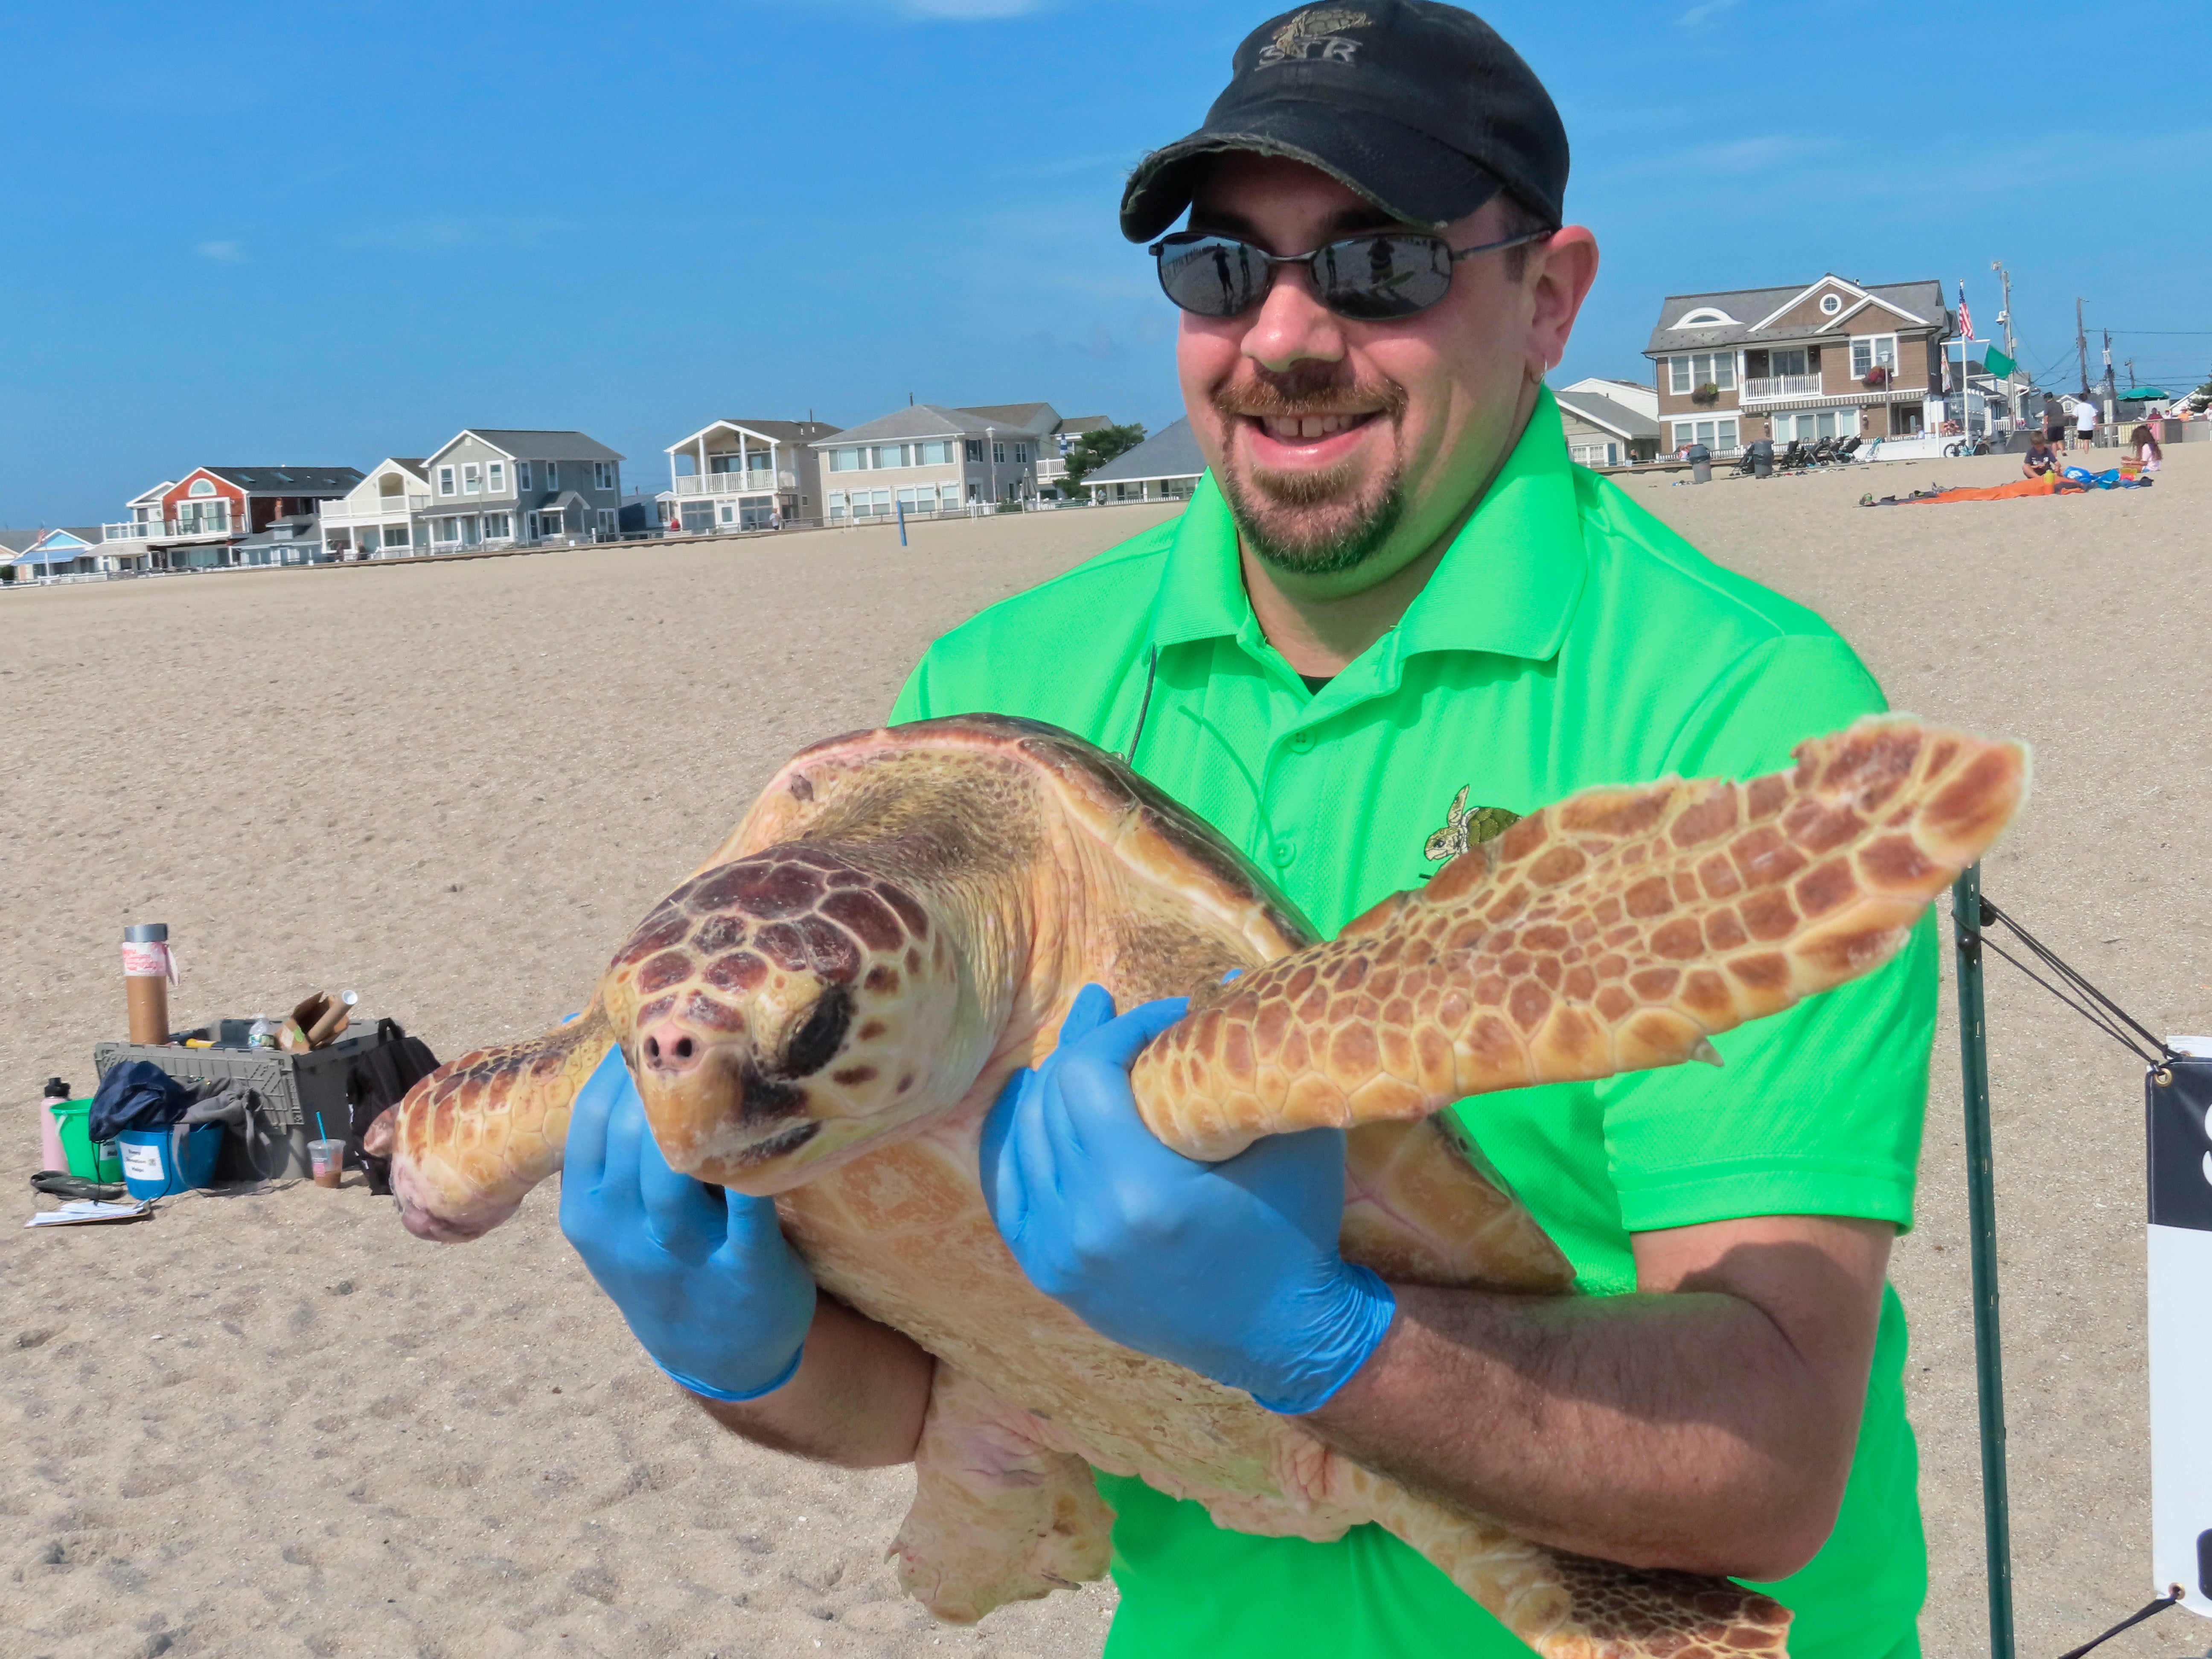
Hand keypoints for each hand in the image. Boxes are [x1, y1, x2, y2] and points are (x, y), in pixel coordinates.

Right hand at [560, 1045, 815, 1399]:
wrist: (719, 1354)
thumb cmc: (666, 1258)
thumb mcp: (615, 1215)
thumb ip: (607, 1144)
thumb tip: (577, 1029)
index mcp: (586, 1213)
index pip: (590, 1119)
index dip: (621, 1064)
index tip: (655, 1022)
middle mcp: (622, 1236)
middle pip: (629, 1137)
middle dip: (662, 1079)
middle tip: (699, 1029)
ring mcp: (682, 1258)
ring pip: (675, 1174)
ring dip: (701, 1116)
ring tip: (728, 1063)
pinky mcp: (745, 1271)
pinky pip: (749, 1208)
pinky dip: (757, 1165)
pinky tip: (771, 1121)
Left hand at [981, 984, 1394, 1414]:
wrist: (1282, 1336)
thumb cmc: (1294, 1232)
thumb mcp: (1290, 1143)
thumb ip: (1254, 1064)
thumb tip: (1230, 979)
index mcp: (1139, 1192)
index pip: (1086, 1075)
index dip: (1120, 1029)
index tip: (1164, 1014)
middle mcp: (1084, 1226)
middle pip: (1050, 1099)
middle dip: (1085, 1045)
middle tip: (1117, 1015)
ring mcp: (1058, 1255)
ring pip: (1023, 1138)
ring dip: (1051, 1086)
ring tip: (1083, 1048)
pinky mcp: (1051, 1273)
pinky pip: (1010, 1186)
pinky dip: (1019, 1139)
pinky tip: (1034, 1102)